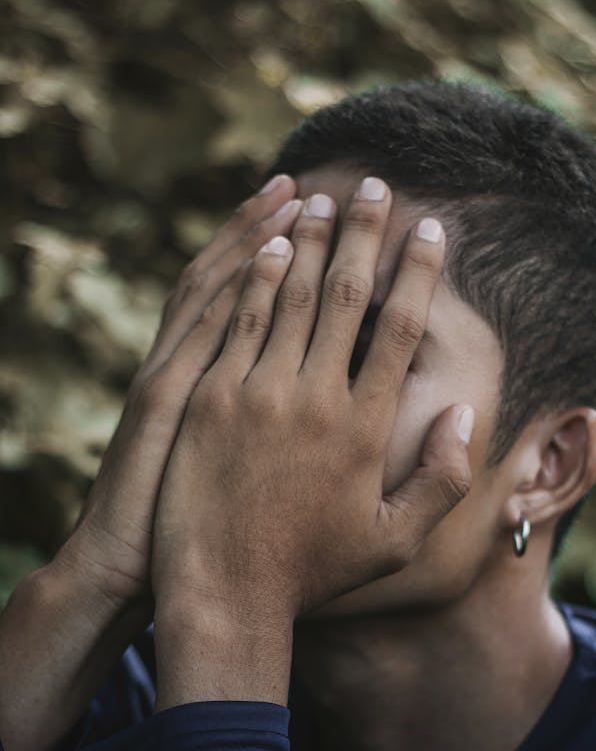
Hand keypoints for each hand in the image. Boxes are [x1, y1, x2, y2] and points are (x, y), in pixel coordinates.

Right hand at [61, 176, 301, 606]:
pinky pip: (210, 330)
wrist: (128, 566)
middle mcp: (189, 365)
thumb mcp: (208, 463)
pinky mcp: (170, 398)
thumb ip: (238, 419)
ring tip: (301, 195)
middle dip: (274, 228)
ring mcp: (178, 376)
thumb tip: (292, 390)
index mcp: (204, 382)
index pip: (244, 301)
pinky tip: (273, 253)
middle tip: (313, 184)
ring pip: (221, 290)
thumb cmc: (181, 530)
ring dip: (261, 240)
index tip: (310, 215)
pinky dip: (239, 287)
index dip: (271, 253)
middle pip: (236, 279)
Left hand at [152, 178, 473, 629]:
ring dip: (312, 242)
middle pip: (348, 296)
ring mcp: (257, 394)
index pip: (400, 329)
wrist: (225, 592)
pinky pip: (239, 321)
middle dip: (366, 234)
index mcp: (366, 428)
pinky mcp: (207, 399)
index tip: (429, 230)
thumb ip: (442, 478)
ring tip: (325, 199)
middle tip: (377, 186)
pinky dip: (258, 278)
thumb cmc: (313, 570)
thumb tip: (466, 412)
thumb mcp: (396, 543)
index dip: (418, 272)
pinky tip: (271, 245)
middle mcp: (316, 399)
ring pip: (292, 297)